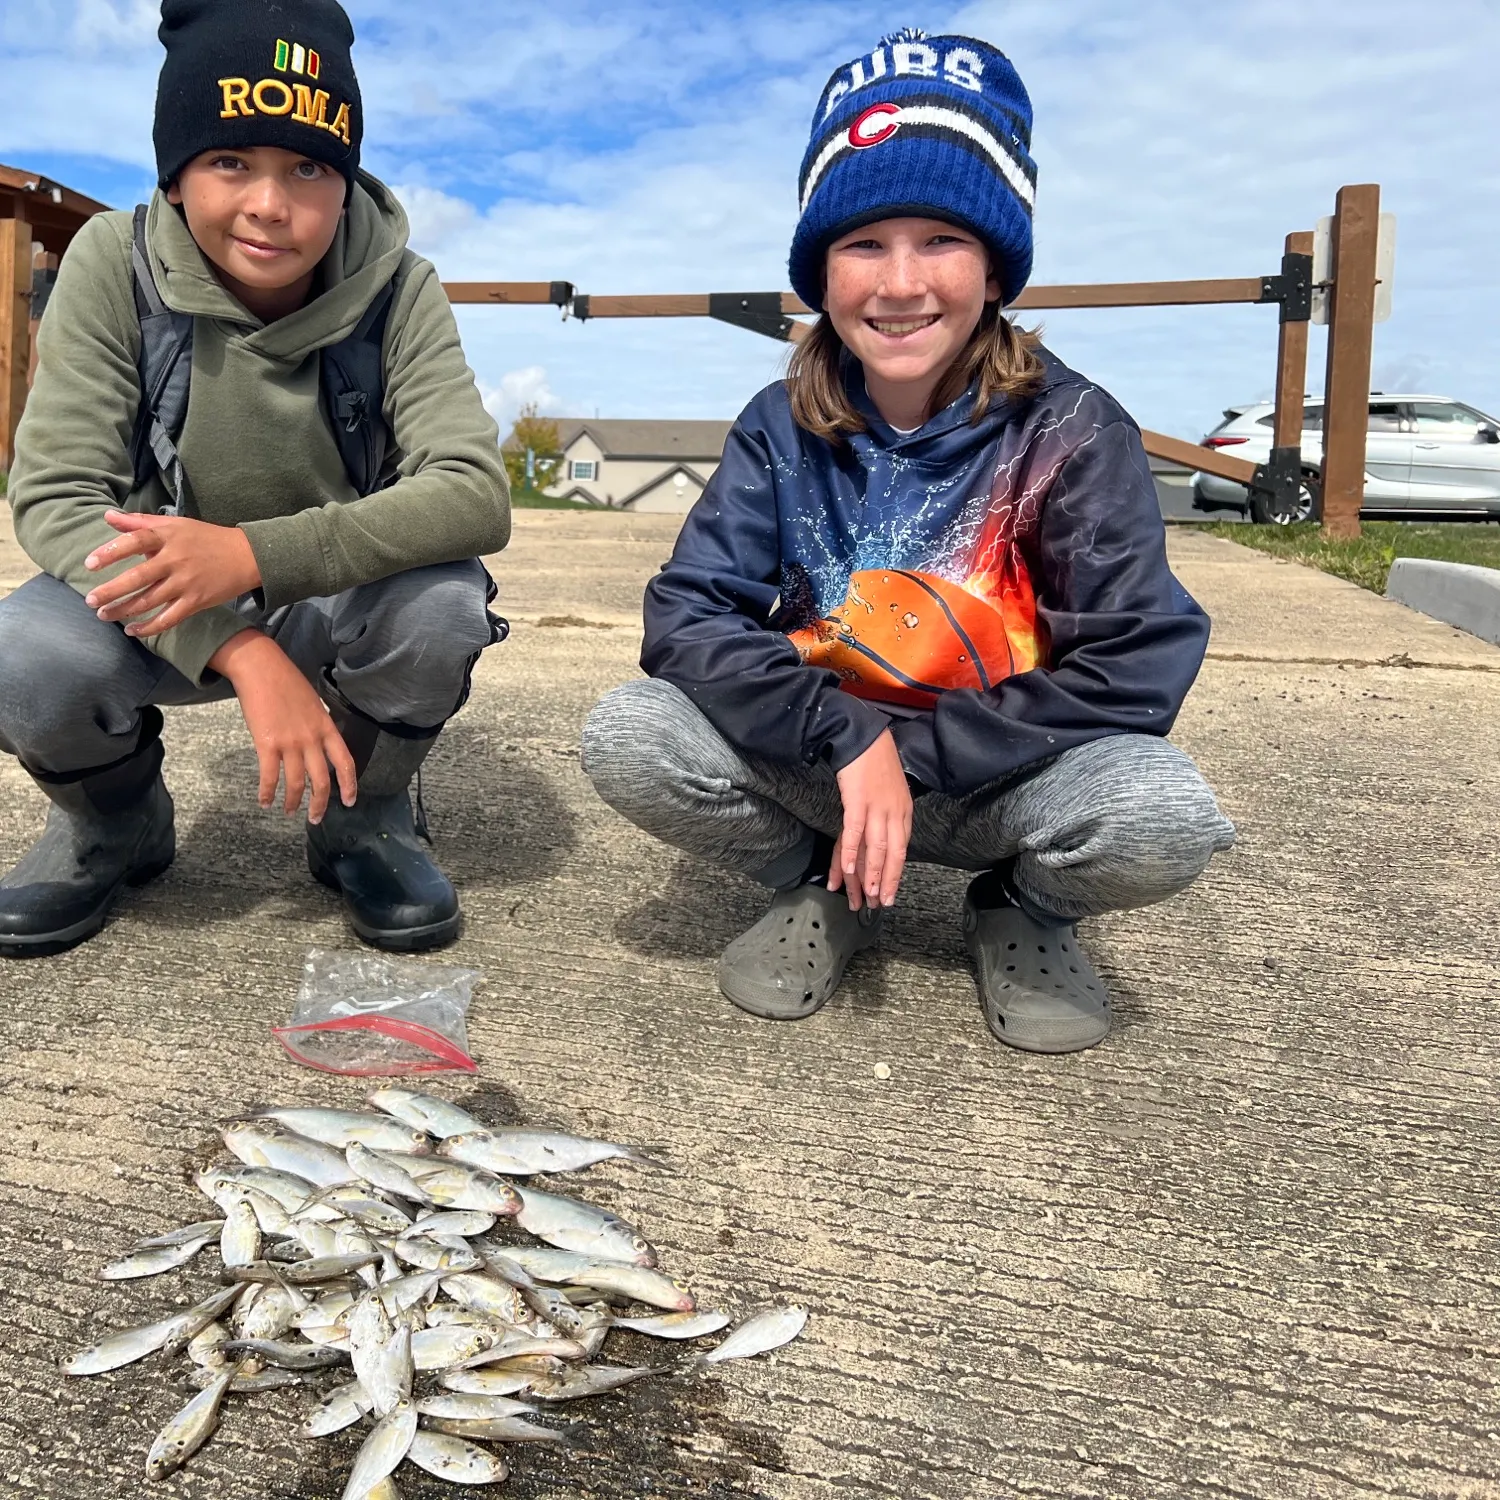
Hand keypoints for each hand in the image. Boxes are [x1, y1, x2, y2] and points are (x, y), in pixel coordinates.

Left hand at [84, 510, 261, 637]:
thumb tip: (107, 515)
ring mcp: (186, 583)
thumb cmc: (207, 538)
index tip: (89, 564)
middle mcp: (176, 560)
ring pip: (150, 601)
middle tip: (90, 600)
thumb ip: (139, 522)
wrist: (247, 556)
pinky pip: (169, 619)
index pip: (135, 542)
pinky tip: (132, 630)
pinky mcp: (196, 602)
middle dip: (111, 591)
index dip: (110, 552)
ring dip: (123, 610)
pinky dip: (149, 627)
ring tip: (103, 615)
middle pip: (138, 577)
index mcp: (168, 538)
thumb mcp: (175, 524)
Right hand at [208, 630, 356, 824]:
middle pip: (322, 780)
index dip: (349, 785)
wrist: (261, 667)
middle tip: (315, 818)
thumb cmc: (286, 682)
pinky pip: (270, 776)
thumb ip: (318, 726)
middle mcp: (312, 739)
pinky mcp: (267, 744)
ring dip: (293, 802)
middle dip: (320, 804)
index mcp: (327, 728)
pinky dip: (267, 792)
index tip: (349, 802)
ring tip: (289, 812)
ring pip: (297, 783)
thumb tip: (318, 744)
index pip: (346, 762)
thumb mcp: (314, 704)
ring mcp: (290, 742)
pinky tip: (264, 801)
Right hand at [829, 729, 912, 911]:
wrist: (862, 736)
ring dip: (873, 874)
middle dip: (888, 881)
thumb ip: (889, 814)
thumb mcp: (891, 791)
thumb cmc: (874, 762)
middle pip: (894, 853)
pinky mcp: (858, 801)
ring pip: (877, 848)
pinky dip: (853, 852)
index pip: (903, 848)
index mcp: (904, 810)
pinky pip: (855, 832)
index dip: (897, 873)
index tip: (892, 891)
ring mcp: (877, 807)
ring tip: (869, 894)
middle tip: (883, 902)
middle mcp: (894, 811)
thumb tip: (885, 836)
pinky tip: (848, 869)